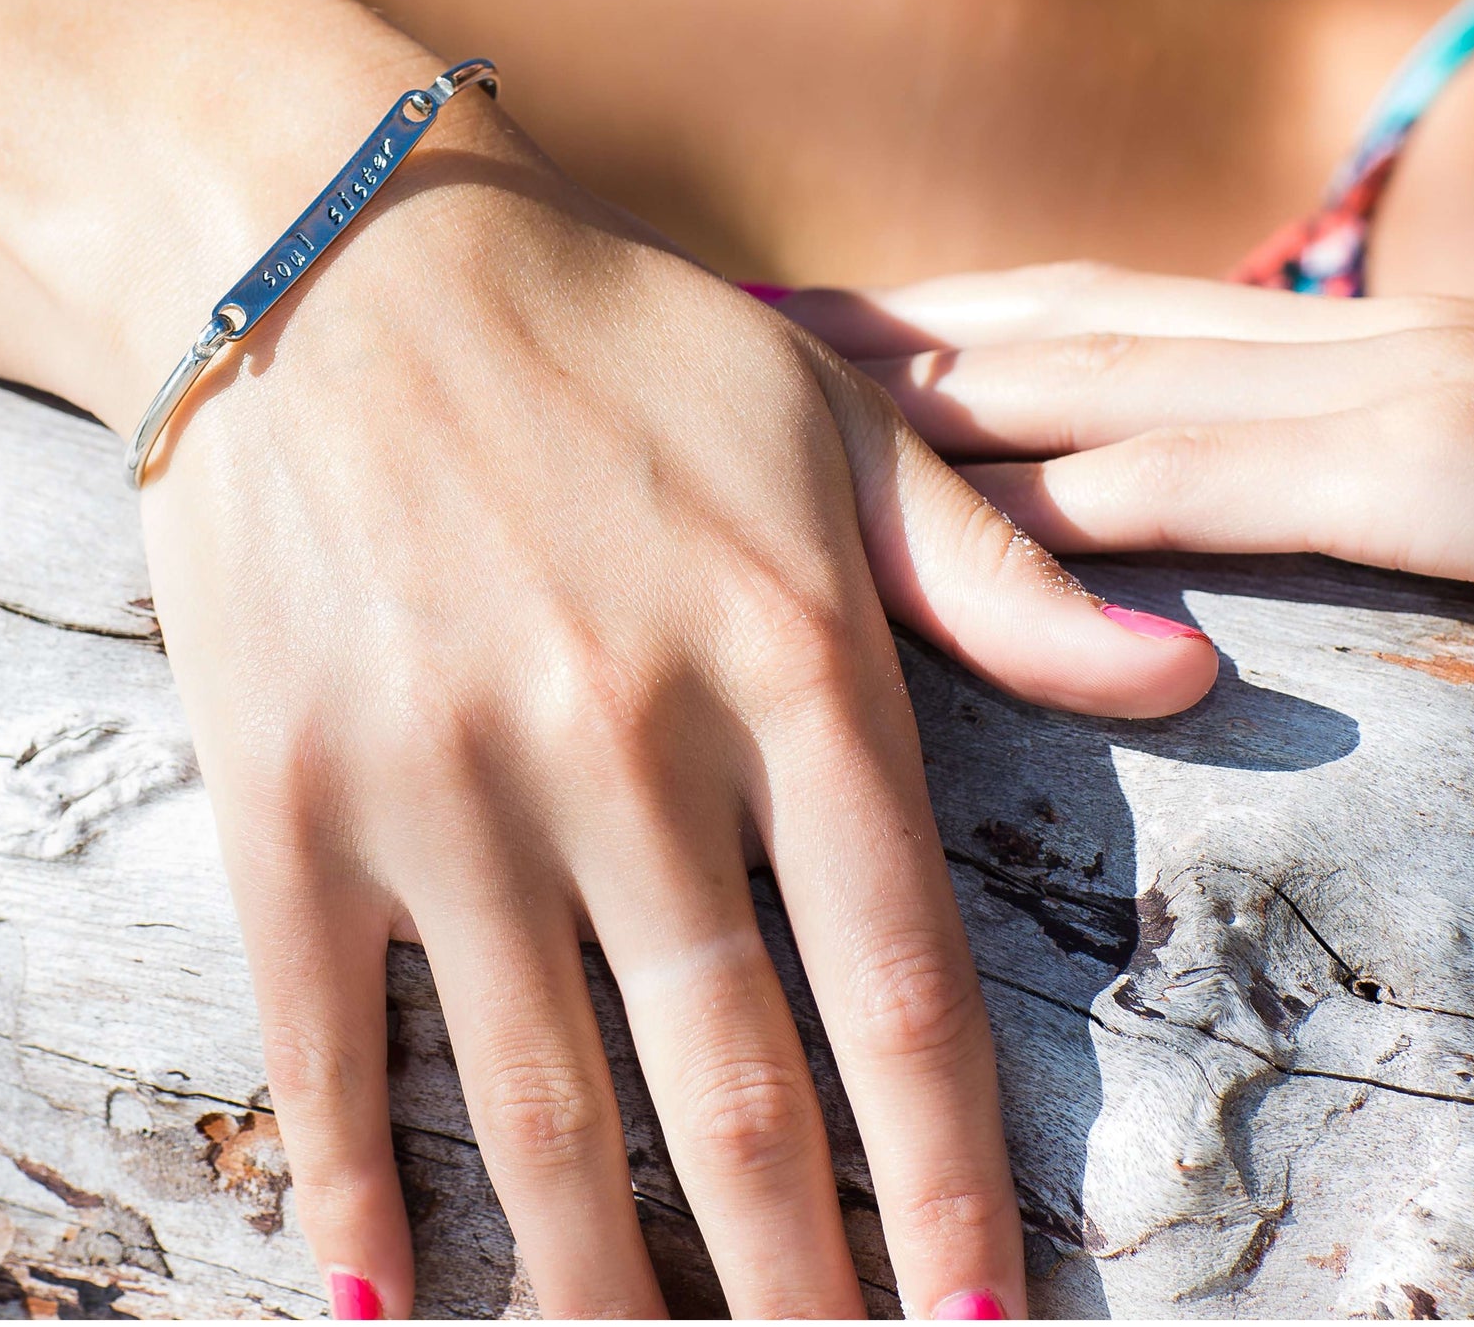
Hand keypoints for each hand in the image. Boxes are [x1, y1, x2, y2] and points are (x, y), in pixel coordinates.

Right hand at [133, 141, 1217, 1318]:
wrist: (336, 254)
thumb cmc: (611, 340)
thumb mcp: (830, 427)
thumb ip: (996, 574)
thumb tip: (1190, 674)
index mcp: (785, 660)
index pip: (899, 984)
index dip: (948, 1182)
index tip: (981, 1324)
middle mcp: (623, 746)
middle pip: (734, 1092)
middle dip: (795, 1285)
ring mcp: (443, 782)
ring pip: (540, 1109)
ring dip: (600, 1295)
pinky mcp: (284, 791)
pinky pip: (324, 1044)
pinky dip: (356, 1196)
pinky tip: (392, 1313)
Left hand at [782, 262, 1473, 631]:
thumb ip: (1339, 507)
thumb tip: (1175, 567)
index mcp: (1361, 355)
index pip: (1103, 321)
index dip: (941, 321)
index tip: (800, 341)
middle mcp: (1366, 343)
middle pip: (1066, 319)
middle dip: (889, 330)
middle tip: (724, 343)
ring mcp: (1419, 392)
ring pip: (1117, 377)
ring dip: (934, 388)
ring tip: (770, 406)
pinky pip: (1236, 483)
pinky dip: (1085, 500)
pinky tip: (957, 526)